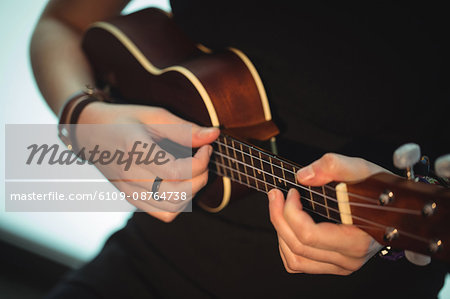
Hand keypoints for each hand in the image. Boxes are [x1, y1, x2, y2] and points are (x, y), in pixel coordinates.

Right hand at [76, 101, 218, 221]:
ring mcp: (129, 190)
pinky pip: (162, 213)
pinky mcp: (130, 198)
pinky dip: (178, 203)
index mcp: (135, 151)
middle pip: (177, 194)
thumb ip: (184, 128)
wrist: (88, 131)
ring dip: (192, 193)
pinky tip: (180, 184)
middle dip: (201, 178)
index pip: (177, 172)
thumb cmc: (122, 119)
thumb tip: (213, 134)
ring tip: (193, 172)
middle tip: (203, 160)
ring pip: (171, 208)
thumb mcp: (153, 115)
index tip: (206, 148)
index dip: (201, 162)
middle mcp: (130, 175)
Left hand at [267, 153, 384, 274]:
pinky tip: (289, 225)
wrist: (393, 208)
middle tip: (275, 194)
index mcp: (356, 241)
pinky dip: (286, 246)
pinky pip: (298, 264)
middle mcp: (348, 259)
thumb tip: (303, 176)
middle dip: (278, 216)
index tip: (291, 191)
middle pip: (297, 246)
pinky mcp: (332, 265)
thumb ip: (334, 166)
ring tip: (279, 209)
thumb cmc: (379, 191)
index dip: (291, 211)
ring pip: (294, 259)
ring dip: (280, 232)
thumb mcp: (360, 169)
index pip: (309, 235)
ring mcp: (340, 265)